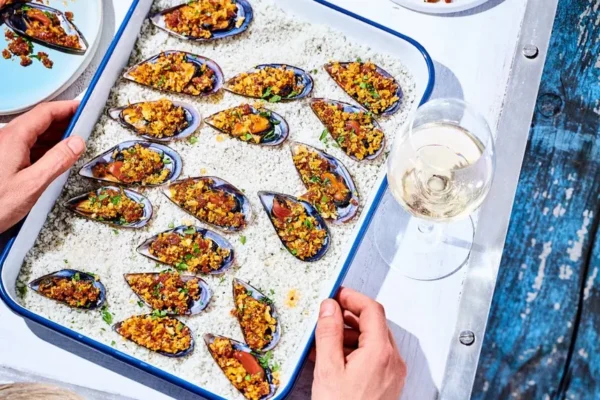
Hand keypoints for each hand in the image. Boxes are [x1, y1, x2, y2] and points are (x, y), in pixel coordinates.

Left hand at [0, 101, 85, 233]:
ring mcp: (2, 149)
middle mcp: (5, 139)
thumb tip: (76, 143)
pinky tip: (53, 157)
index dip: (66, 108)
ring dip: (54, 135)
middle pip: (38, 121)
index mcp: (13, 138)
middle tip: (82, 125)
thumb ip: (57, 160)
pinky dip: (43, 147)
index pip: (44, 113)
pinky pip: (26, 146)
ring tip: (73, 142)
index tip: (81, 107)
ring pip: (32, 134)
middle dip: (62, 121)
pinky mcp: (2, 161)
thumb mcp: (32, 184)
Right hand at [312, 287, 405, 399]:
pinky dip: (355, 352)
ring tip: (325, 342)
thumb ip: (329, 333)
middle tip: (327, 316)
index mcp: (380, 352)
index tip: (336, 295)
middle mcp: (392, 361)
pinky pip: (374, 358)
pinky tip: (335, 359)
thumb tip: (329, 307)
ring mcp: (392, 374)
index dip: (352, 297)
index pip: (371, 309)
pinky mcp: (388, 384)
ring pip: (373, 341)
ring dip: (350, 335)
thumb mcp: (328, 369)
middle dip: (349, 317)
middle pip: (374, 324)